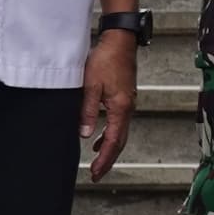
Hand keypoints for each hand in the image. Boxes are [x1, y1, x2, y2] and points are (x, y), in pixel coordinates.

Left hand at [81, 30, 137, 182]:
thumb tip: (85, 134)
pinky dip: (110, 134)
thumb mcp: (91, 86)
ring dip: (110, 148)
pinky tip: (100, 136)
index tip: (95, 172)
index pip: (114, 141)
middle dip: (109, 159)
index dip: (105, 159)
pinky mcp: (124, 96)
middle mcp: (128, 108)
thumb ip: (88, 111)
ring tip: (98, 160)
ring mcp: (128, 102)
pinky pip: (119, 122)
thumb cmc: (106, 59)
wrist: (120, 40)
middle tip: (97, 174)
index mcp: (121, 108)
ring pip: (120, 132)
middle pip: (121, 141)